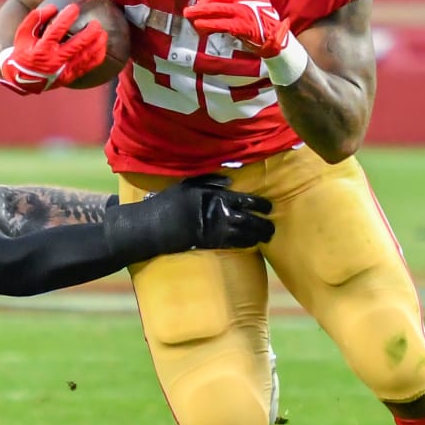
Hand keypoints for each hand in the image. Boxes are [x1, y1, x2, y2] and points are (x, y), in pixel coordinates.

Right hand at [0, 1, 107, 94]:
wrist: (23, 79)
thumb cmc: (24, 51)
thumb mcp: (22, 34)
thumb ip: (35, 18)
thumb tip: (53, 7)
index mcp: (41, 49)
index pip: (56, 31)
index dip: (66, 18)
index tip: (74, 7)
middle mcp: (54, 61)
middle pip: (76, 45)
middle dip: (89, 33)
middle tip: (96, 22)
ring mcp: (63, 71)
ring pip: (85, 57)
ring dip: (97, 44)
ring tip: (103, 33)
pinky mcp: (70, 77)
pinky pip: (88, 67)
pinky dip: (97, 56)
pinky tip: (102, 47)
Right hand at [106, 174, 275, 255]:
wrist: (151, 226)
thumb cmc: (167, 203)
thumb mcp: (186, 185)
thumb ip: (208, 181)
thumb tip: (230, 181)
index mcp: (213, 196)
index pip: (244, 200)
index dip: (260, 204)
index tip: (269, 207)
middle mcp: (217, 213)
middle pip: (249, 219)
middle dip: (264, 224)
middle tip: (272, 226)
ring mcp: (214, 230)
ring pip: (244, 234)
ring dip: (258, 236)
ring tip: (267, 236)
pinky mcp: (209, 243)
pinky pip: (233, 244)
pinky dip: (245, 244)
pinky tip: (252, 244)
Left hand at [183, 0, 291, 57]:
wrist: (274, 34)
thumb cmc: (259, 15)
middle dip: (200, 1)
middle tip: (191, 8)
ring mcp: (244, 9)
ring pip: (215, 7)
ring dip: (198, 11)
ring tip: (189, 14)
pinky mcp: (242, 24)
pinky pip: (219, 23)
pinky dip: (207, 23)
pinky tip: (199, 24)